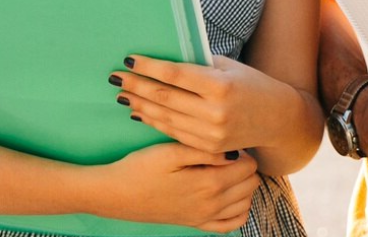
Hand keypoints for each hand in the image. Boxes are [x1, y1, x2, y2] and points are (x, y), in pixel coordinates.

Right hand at [95, 142, 260, 231]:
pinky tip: (228, 195)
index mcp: (209, 183)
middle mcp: (212, 205)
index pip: (249, 167)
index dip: (244, 151)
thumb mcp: (172, 151)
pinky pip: (230, 224)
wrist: (116, 194)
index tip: (228, 143)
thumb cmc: (141, 168)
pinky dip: (237, 210)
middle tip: (228, 155)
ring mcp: (204, 217)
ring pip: (245, 203)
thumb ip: (206, 151)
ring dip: (243, 186)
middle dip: (246, 167)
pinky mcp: (195, 224)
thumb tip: (234, 152)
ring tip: (227, 171)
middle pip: (251, 184)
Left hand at [111, 55, 301, 155]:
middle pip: (165, 97)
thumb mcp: (230, 68)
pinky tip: (140, 113)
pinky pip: (174, 133)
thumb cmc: (253, 85)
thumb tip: (165, 59)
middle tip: (115, 77)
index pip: (175, 75)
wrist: (278, 119)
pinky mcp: (209, 147)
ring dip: (140, 105)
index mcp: (221, 85)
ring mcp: (211, 133)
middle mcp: (215, 111)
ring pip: (165, 117)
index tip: (130, 60)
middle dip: (136, 86)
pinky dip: (154, 122)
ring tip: (122, 95)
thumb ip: (200, 65)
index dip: (149, 67)